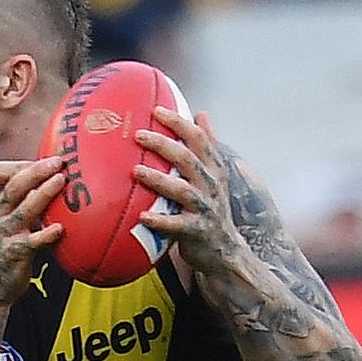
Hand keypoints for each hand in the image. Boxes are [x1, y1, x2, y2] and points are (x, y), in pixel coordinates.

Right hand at [0, 156, 64, 305]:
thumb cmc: (8, 244)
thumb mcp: (9, 216)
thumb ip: (26, 197)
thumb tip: (59, 174)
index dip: (21, 164)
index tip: (45, 158)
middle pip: (13, 186)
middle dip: (35, 171)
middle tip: (58, 162)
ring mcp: (4, 234)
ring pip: (23, 209)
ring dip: (43, 194)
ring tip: (61, 181)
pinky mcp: (14, 254)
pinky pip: (31, 242)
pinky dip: (45, 234)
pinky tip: (59, 228)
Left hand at [133, 108, 245, 273]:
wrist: (225, 249)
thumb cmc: (211, 207)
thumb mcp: (214, 174)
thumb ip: (207, 146)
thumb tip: (201, 114)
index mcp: (213, 169)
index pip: (199, 139)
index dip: (179, 123)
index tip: (156, 110)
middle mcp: (210, 186)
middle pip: (187, 159)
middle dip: (163, 145)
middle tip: (139, 135)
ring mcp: (204, 209)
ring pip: (181, 190)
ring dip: (158, 179)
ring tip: (136, 171)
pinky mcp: (196, 231)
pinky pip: (176, 225)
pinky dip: (160, 221)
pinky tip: (142, 216)